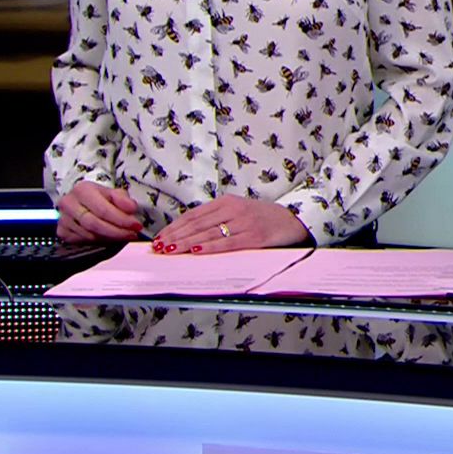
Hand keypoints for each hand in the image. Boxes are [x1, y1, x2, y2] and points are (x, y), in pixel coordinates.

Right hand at [58, 181, 143, 242]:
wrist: (80, 202)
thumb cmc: (99, 197)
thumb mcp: (112, 193)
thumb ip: (123, 199)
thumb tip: (132, 208)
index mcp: (82, 190)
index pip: (103, 209)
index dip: (122, 220)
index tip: (137, 225)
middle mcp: (69, 204)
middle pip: (95, 224)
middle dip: (117, 232)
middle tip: (132, 234)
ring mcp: (63, 219)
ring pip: (89, 235)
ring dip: (110, 238)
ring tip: (124, 236)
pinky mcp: (62, 232)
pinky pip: (83, 241)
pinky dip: (99, 242)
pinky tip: (110, 239)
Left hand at [154, 195, 310, 254]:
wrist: (293, 218)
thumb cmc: (262, 217)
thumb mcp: (238, 211)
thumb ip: (216, 218)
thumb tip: (188, 233)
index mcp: (226, 202)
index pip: (193, 215)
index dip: (175, 226)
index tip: (160, 237)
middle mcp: (233, 209)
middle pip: (197, 224)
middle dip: (175, 236)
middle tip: (159, 246)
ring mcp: (244, 223)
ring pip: (208, 233)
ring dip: (186, 243)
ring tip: (170, 250)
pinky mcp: (254, 236)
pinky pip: (227, 243)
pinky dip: (210, 247)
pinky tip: (196, 251)